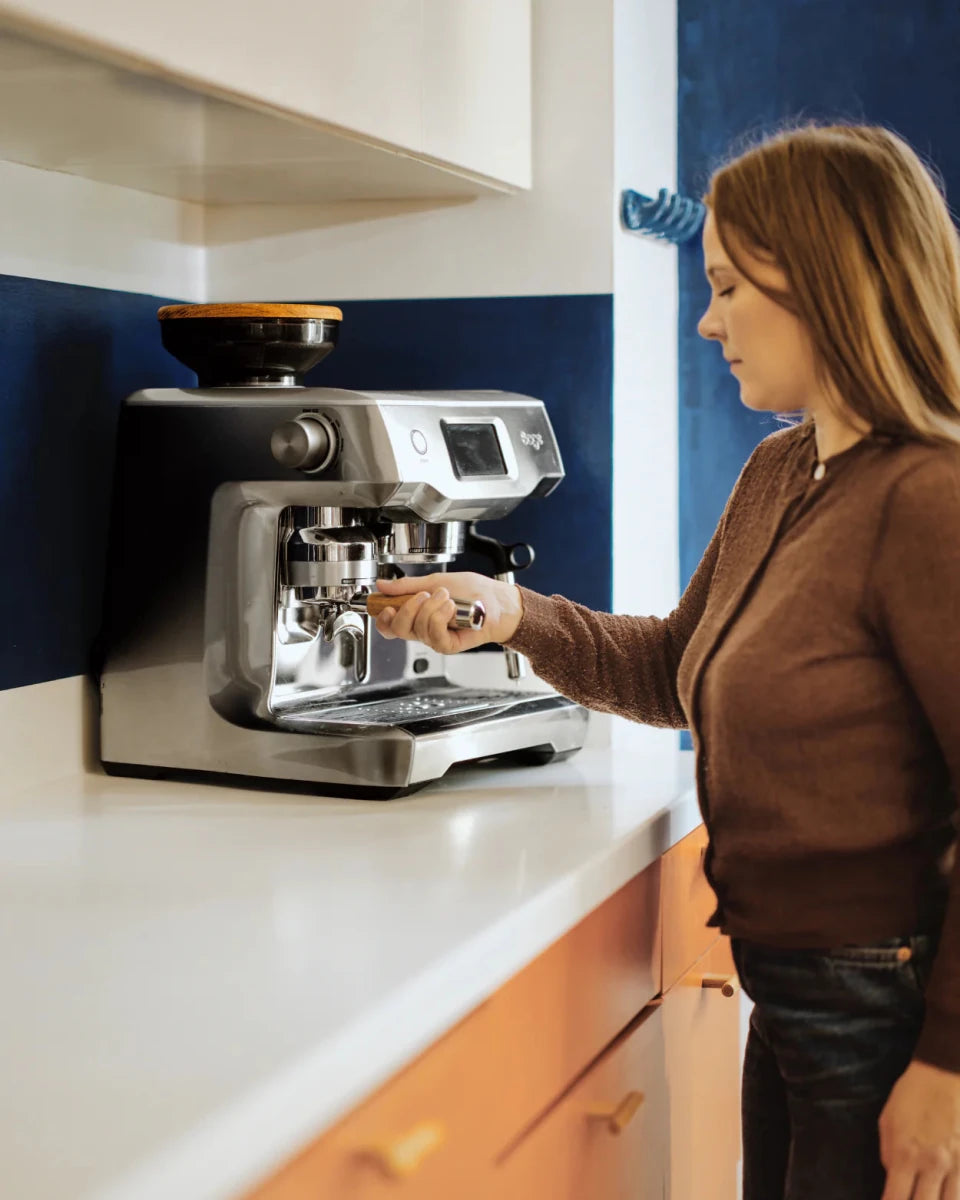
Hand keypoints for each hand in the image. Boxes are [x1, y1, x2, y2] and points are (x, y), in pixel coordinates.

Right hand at [373, 572, 523, 653]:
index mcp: (415, 614)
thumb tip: (383, 585)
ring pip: (416, 629)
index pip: (389, 625)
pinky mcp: (447, 645)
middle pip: (396, 629)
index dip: (383, 618)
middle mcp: (422, 628)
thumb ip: (407, 586)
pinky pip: (433, 634)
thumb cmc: (472, 591)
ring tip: (447, 598)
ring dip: (432, 608)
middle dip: (408, 608)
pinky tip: (451, 609)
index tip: (386, 605)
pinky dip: (440, 617)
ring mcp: (434, 638)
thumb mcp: (434, 581)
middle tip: (425, 595)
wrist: (496, 600)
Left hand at [880, 1059, 959, 1198]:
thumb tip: (893, 1178)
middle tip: (911, 1199)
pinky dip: (955, 1194)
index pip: (896, 1199)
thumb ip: (888, 1154)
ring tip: (931, 1197)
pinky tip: (948, 1192)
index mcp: (906, 1155)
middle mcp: (933, 1166)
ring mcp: (957, 1165)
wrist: (944, 1074)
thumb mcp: (888, 1121)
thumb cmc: (912, 1095)